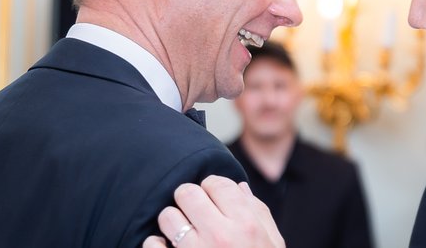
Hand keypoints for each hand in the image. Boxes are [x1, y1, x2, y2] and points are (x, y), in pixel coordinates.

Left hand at [143, 176, 283, 247]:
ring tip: (182, 232)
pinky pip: (152, 245)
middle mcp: (220, 236)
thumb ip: (258, 212)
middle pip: (187, 193)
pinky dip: (156, 245)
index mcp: (247, 225)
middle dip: (189, 199)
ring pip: (168, 216)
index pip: (217, 183)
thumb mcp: (272, 243)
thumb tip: (239, 187)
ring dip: (172, 221)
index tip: (212, 198)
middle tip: (194, 211)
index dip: (212, 187)